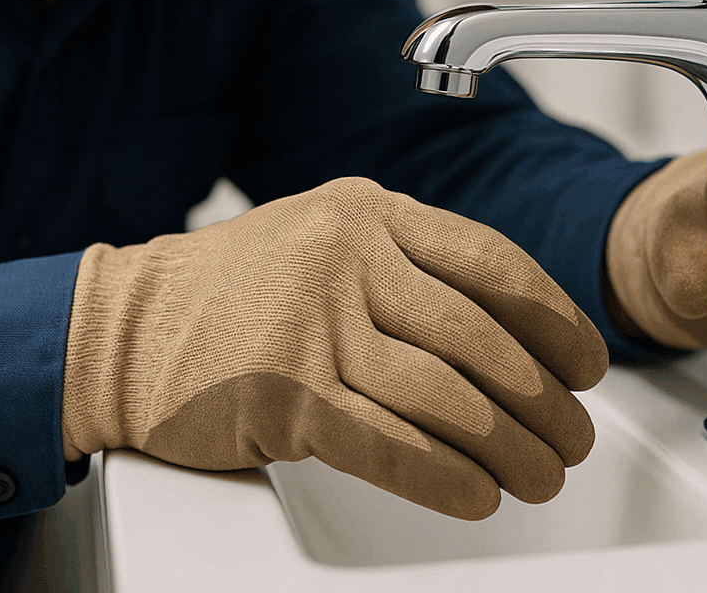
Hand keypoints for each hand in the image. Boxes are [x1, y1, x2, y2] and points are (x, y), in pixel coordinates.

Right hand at [62, 177, 608, 519]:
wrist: (118, 329)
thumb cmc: (232, 292)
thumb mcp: (324, 238)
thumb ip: (407, 263)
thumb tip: (513, 327)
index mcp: (367, 212)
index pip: (490, 262)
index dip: (554, 318)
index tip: (587, 362)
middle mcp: (346, 257)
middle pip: (479, 336)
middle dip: (543, 397)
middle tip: (576, 433)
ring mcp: (313, 324)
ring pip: (444, 395)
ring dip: (509, 445)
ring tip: (542, 474)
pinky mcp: (284, 393)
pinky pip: (388, 443)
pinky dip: (444, 476)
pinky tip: (478, 494)